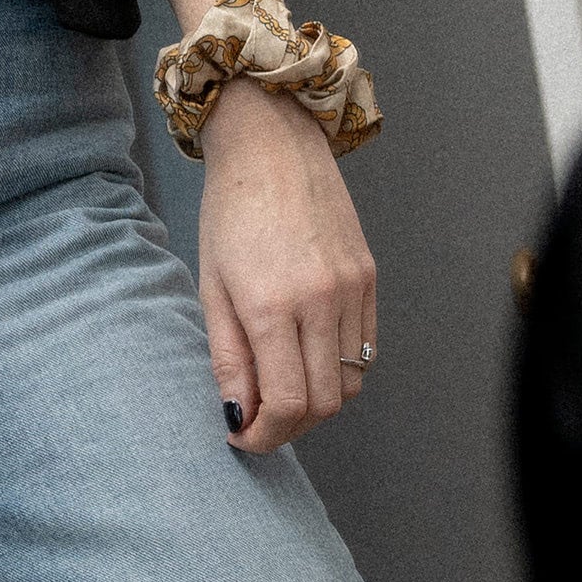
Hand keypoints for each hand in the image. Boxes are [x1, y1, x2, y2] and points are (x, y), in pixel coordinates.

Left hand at [197, 77, 377, 452]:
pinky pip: (367, 347)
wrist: (272, 144)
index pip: (285, 404)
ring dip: (318, 400)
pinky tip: (310, 352)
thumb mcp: (213, 289)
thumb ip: (229, 360)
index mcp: (271, 304)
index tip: (243, 435)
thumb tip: (240, 418)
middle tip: (260, 417)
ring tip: (284, 384)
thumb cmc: (230, 213)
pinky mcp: (369, 275)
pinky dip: (341, 367)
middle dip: (290, 427)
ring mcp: (352, 287)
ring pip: (352, 382)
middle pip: (324, 403)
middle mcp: (321, 299)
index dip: (264, 437)